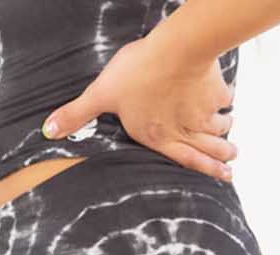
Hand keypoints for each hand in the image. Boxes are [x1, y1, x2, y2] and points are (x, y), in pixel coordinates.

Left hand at [42, 36, 236, 183]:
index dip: (204, 172)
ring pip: (221, 127)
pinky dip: (228, 101)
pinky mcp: (216, 90)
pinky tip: (227, 99)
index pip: (185, 161)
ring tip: (230, 136)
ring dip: (226, 132)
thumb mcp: (101, 94)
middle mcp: (185, 131)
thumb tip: (47, 131)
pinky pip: (226, 99)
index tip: (223, 178)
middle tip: (232, 161)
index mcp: (160, 137)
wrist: (175, 50)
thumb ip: (77, 114)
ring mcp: (204, 112)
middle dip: (223, 157)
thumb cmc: (137, 73)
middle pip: (210, 149)